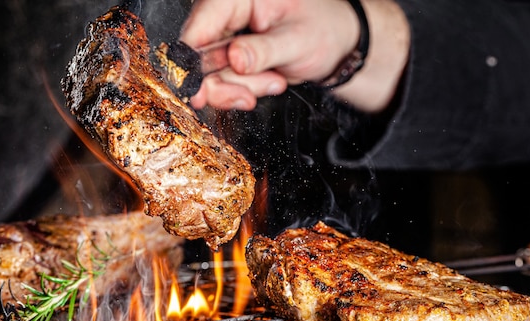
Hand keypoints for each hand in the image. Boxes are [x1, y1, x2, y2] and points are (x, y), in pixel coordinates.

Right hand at [180, 0, 409, 112]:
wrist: (338, 45)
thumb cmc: (324, 31)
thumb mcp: (298, 41)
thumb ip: (264, 51)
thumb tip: (235, 59)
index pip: (200, 23)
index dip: (190, 57)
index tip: (194, 88)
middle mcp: (229, 14)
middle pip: (200, 54)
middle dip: (225, 83)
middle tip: (248, 97)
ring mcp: (229, 38)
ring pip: (213, 74)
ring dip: (243, 88)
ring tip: (276, 80)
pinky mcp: (233, 58)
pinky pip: (227, 82)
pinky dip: (248, 89)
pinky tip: (272, 79)